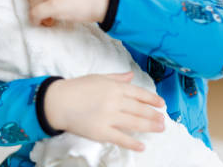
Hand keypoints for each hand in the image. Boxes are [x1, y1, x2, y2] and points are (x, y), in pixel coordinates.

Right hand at [44, 72, 165, 151]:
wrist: (58, 101)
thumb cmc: (77, 88)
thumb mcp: (98, 78)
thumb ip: (117, 78)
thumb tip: (131, 76)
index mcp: (114, 87)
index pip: (139, 93)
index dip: (152, 99)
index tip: (162, 104)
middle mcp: (114, 101)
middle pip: (140, 109)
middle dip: (154, 115)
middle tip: (163, 120)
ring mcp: (109, 117)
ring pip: (135, 123)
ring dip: (150, 126)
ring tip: (160, 129)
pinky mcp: (101, 131)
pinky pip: (121, 138)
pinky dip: (133, 143)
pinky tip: (142, 146)